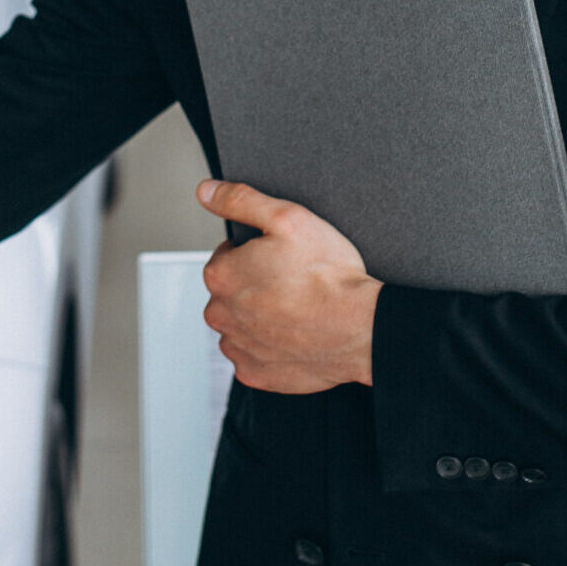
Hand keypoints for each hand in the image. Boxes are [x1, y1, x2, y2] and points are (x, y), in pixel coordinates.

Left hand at [196, 178, 381, 392]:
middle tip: (292, 282)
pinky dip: (269, 348)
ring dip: (259, 318)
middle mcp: (221, 314)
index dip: (256, 253)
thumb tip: (206, 191)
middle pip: (231, 293)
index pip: (226, 256)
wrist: (360, 328)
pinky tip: (294, 335)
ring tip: (295, 310)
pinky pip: (253, 357)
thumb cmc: (327, 275)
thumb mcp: (287, 218)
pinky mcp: (255, 374)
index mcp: (221, 275)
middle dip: (254, 286)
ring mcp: (238, 347)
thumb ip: (240, 200)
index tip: (281, 258)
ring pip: (240, 325)